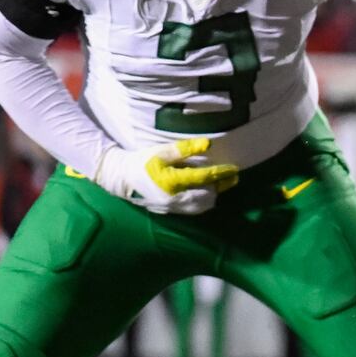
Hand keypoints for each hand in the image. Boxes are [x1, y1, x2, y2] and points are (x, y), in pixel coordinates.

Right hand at [93, 138, 238, 213]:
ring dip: (212, 196)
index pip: (204, 178)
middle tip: (228, 177)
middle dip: (219, 187)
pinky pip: (192, 211)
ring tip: (218, 185)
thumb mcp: (160, 151)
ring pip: (201, 207)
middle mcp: (174, 198)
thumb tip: (207, 144)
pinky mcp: (169, 212)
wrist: (121, 179)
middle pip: (207, 196)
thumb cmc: (141, 161)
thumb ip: (184, 149)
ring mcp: (172, 208)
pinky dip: (202, 203)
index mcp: (173, 182)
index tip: (234, 169)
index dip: (221, 173)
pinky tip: (204, 194)